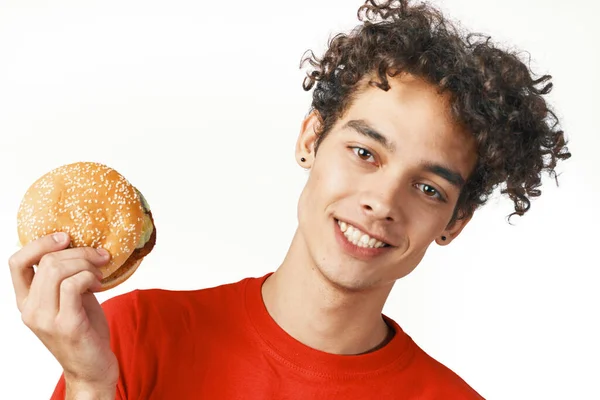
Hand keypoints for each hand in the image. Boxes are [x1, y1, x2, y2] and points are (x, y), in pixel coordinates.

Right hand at [9, 232, 118, 394]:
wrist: (93, 368)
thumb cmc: (85, 330)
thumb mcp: (70, 299)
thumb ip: (65, 277)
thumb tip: (79, 245)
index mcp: (26, 301)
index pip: (16, 262)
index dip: (40, 243)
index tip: (66, 237)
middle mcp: (30, 310)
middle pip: (47, 261)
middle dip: (80, 252)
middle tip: (100, 258)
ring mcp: (45, 318)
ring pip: (58, 270)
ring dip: (87, 264)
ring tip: (99, 275)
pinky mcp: (66, 325)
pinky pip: (73, 285)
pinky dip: (89, 277)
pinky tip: (98, 285)